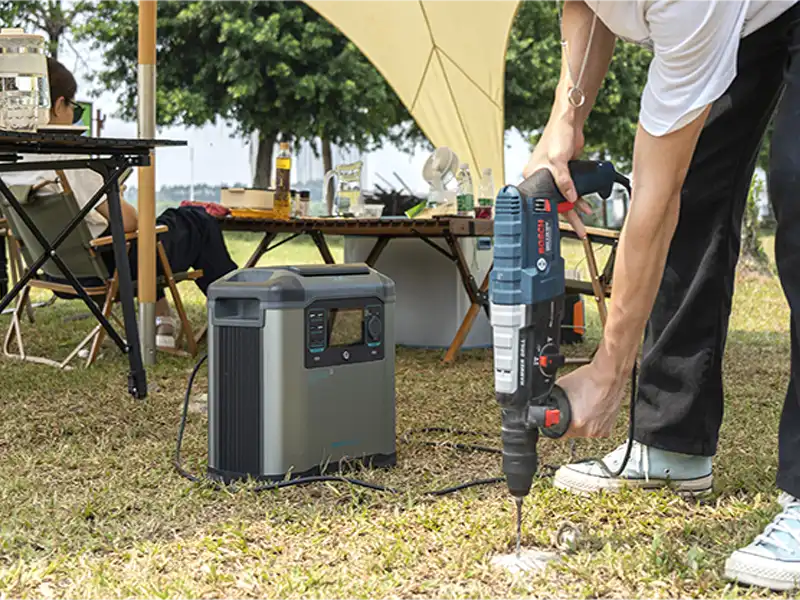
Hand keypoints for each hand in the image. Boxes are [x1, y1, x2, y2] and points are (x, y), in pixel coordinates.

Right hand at [522, 120, 592, 237]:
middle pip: (554, 202)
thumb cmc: (557, 134)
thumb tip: (571, 197)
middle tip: (577, 230)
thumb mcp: (559, 160)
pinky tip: (586, 204)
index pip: (542, 200)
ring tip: (584, 220)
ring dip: (576, 208)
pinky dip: (579, 198)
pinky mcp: (565, 172)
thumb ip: (564, 180)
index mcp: (533, 175)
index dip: (552, 212)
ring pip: (564, 197)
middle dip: (568, 216)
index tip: (560, 224)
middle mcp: (542, 177)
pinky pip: (571, 189)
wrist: (569, 120)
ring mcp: (554, 175)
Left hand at [556, 359, 627, 437]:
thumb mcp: (560, 389)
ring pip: (583, 431)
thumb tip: (546, 406)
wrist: (609, 376)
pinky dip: (592, 420)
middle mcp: (588, 430)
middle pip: (571, 432)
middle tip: (571, 408)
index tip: (555, 418)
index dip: (555, 424)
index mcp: (576, 423)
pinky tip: (592, 408)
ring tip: (583, 406)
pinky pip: (595, 428)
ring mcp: (600, 430)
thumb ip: (552, 401)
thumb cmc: (589, 379)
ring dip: (581, 421)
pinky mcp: (608, 428)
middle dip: (568, 421)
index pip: (557, 432)